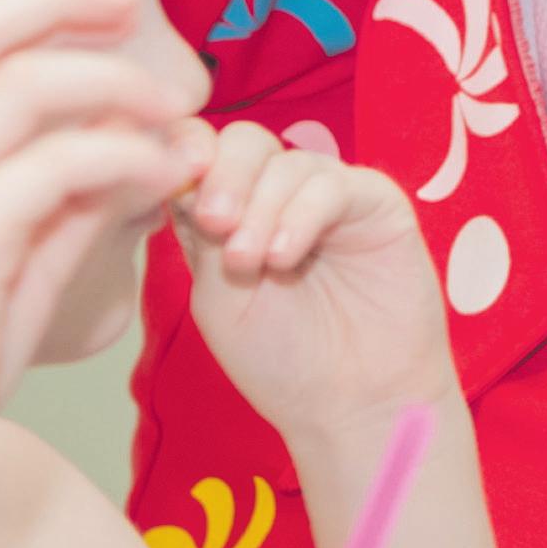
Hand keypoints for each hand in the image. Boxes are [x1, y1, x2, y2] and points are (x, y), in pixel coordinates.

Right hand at [0, 0, 201, 471]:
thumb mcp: (22, 258)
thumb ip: (73, 199)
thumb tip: (142, 150)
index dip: (40, 0)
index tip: (111, 0)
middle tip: (138, 2)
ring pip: (26, 85)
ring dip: (113, 83)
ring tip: (171, 110)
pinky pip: (57, 163)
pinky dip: (122, 155)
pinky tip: (158, 174)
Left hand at [174, 122, 452, 440]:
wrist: (353, 405)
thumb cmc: (282, 361)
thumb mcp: (219, 297)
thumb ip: (199, 236)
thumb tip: (173, 173)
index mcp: (235, 212)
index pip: (204, 155)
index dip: (183, 158)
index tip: (172, 190)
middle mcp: (280, 195)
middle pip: (244, 142)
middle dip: (222, 177)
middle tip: (214, 226)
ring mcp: (329, 195)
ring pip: (285, 162)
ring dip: (259, 209)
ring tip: (251, 264)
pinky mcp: (375, 203)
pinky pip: (332, 184)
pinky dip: (300, 215)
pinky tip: (285, 259)